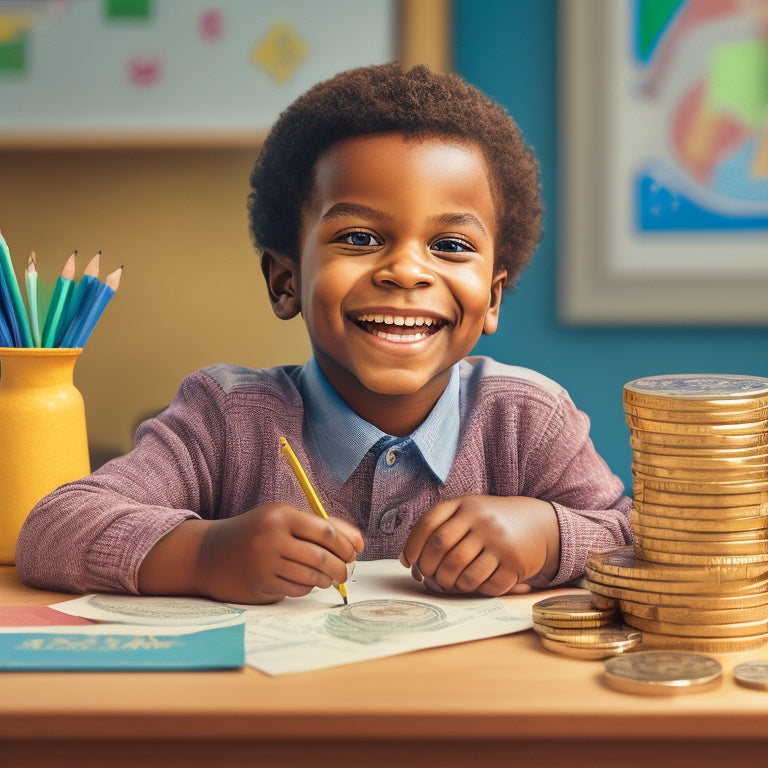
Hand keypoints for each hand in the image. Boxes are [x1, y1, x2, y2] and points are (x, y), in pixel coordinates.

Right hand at [139, 503, 362, 603]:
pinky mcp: (261, 584)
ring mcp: (265, 562)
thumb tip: (359, 542)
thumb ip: (320, 526)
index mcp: (282, 515)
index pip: (326, 531)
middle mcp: (272, 537)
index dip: (346, 544)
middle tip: (345, 571)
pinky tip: (305, 582)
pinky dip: (308, 588)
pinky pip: (297, 589)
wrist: (211, 554)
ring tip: (327, 576)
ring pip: (312, 576)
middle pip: (321, 557)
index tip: (354, 552)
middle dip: (341, 567)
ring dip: (326, 579)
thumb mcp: (283, 519)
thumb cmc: (256, 533)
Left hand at [399, 495, 558, 595]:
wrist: (539, 524)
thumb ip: (439, 528)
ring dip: (449, 583)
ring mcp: (499, 541)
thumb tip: (407, 560)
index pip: (428, 524)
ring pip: (460, 571)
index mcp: (465, 504)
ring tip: (449, 583)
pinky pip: (484, 585)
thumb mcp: (468, 512)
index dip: (413, 545)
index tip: (410, 561)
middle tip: (428, 577)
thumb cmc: (491, 523)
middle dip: (428, 568)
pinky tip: (472, 584)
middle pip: (441, 548)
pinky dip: (473, 589)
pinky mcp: (514, 563)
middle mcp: (482, 519)